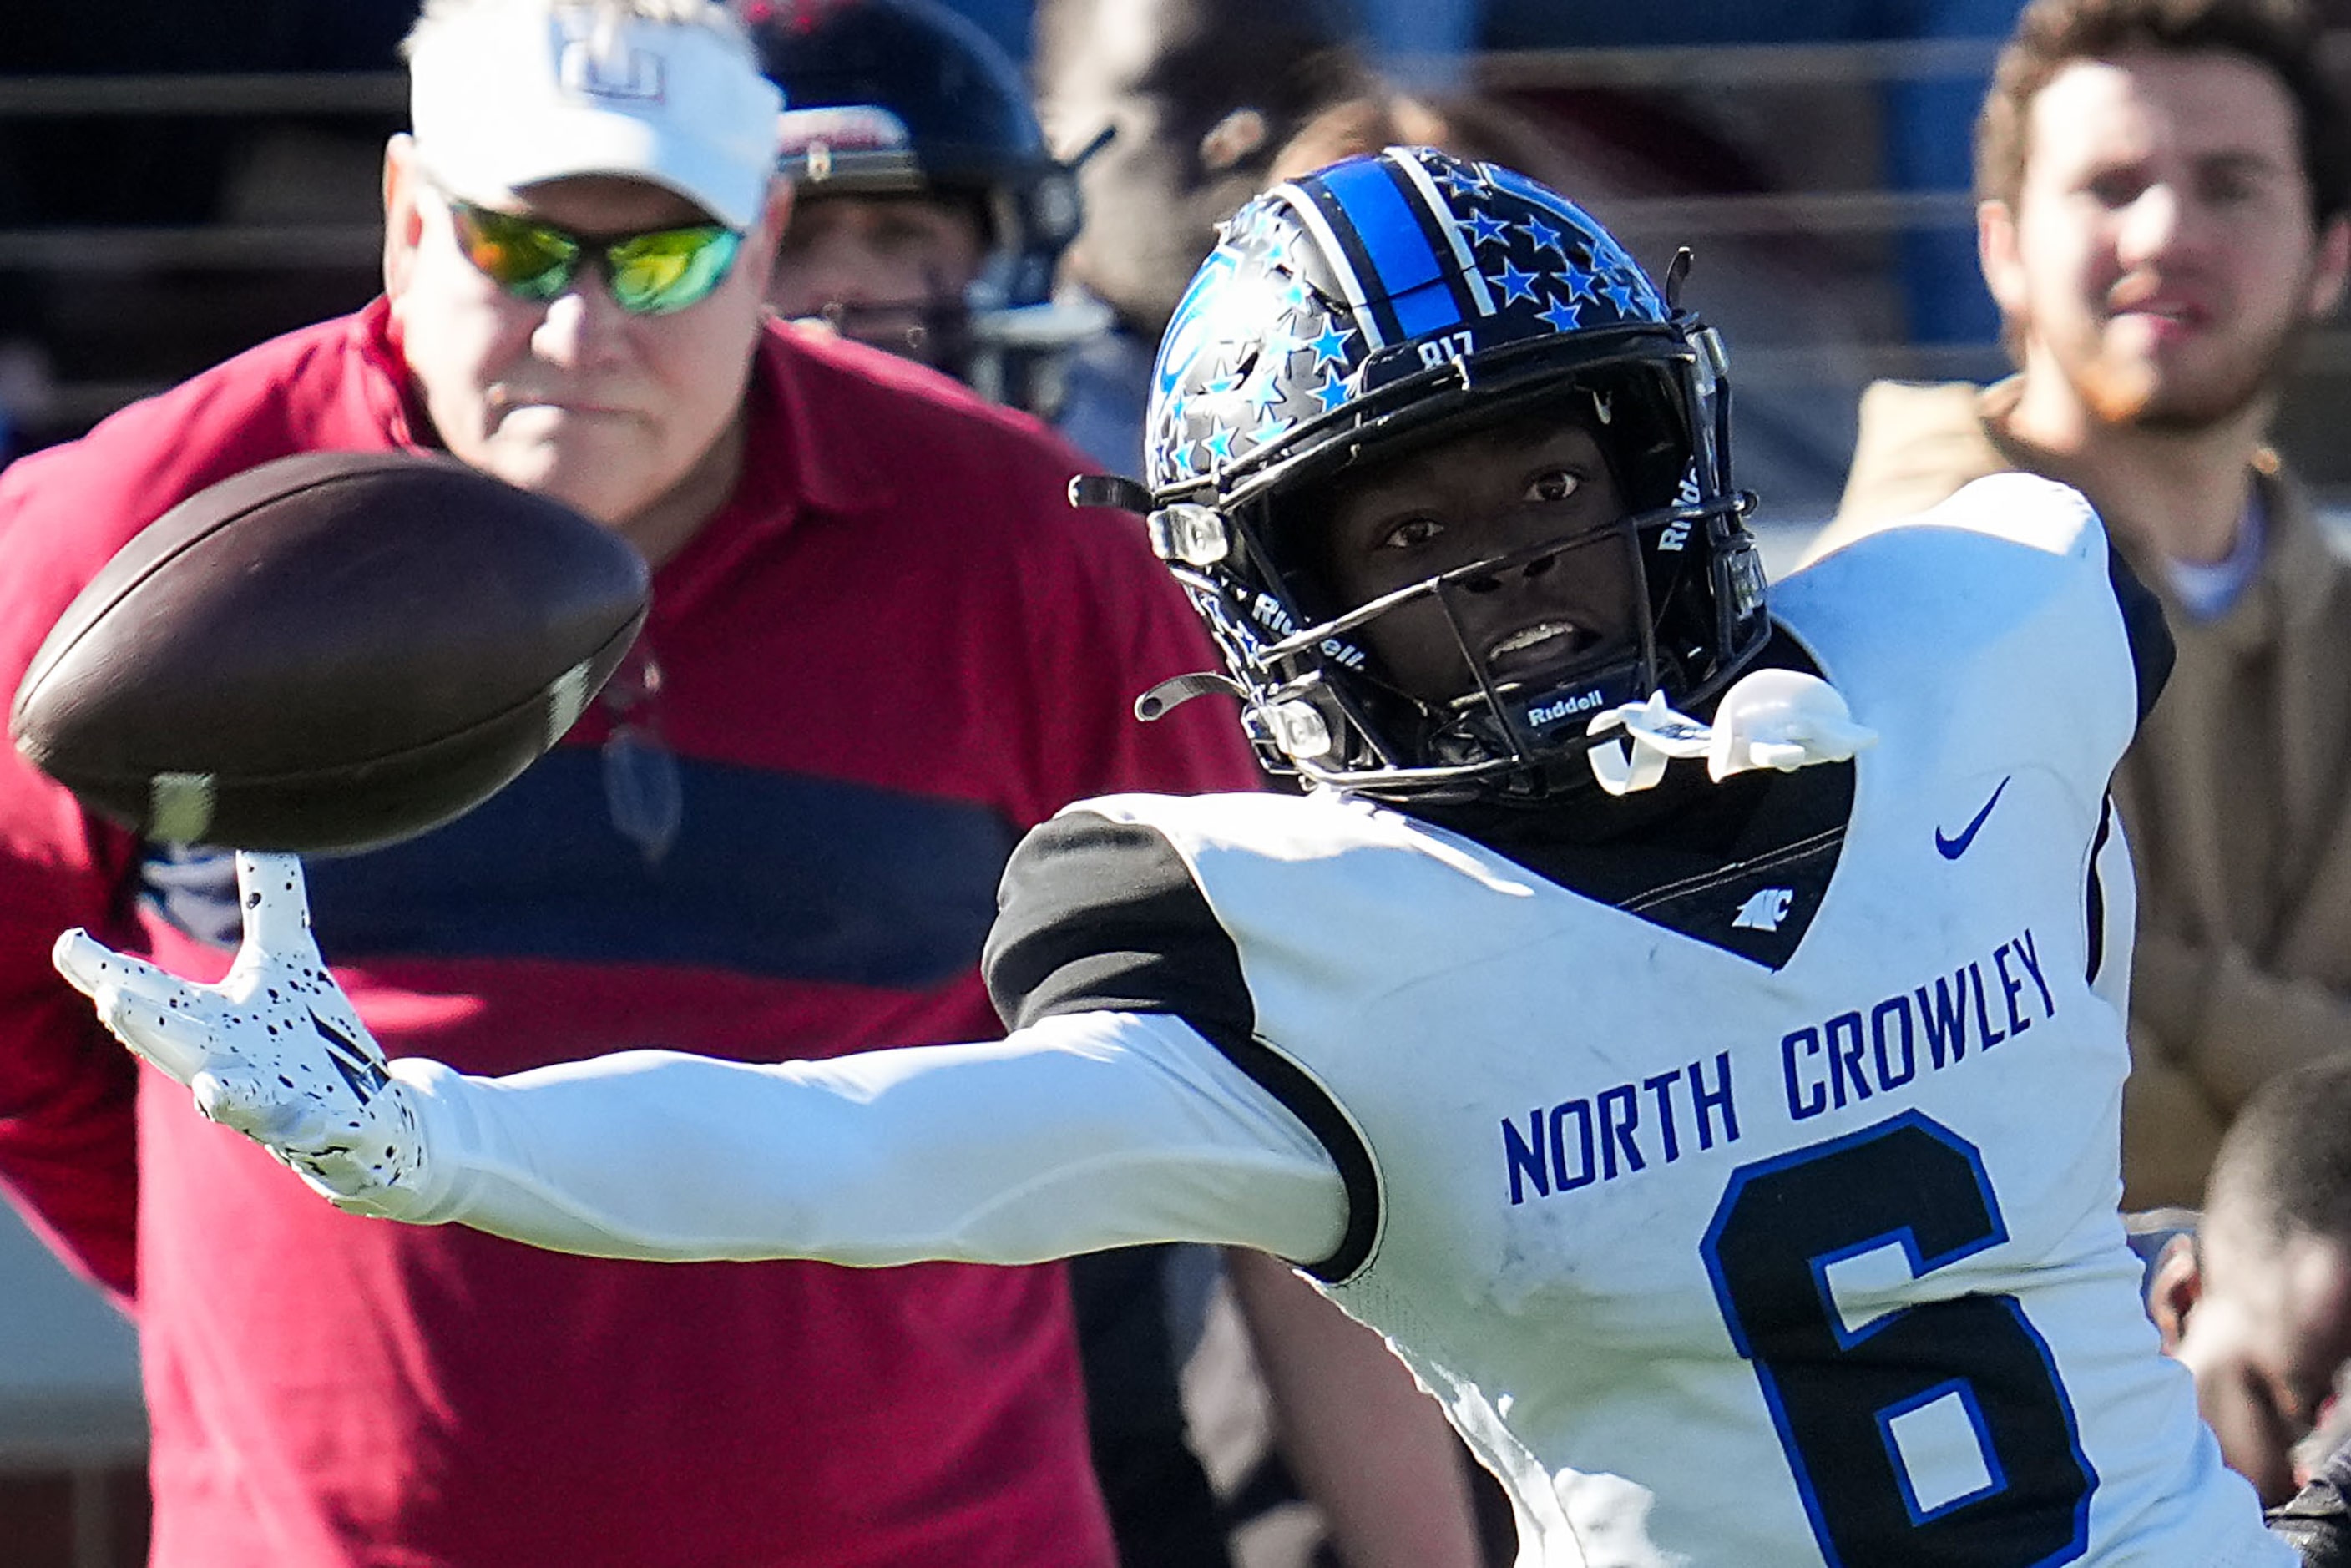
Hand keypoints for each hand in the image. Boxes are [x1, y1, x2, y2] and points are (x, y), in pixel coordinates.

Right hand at [53, 850, 425, 1211]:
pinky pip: (312, 1129)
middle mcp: (227, 1064)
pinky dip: (308, 1124)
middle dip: (141, 1024)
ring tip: (210, 1091)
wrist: (367, 1115)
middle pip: (177, 1043)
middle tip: (109, 997)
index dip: (106, 970)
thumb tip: (254, 825)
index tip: (68, 941)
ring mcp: (272, 1103)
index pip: (151, 991)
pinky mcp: (325, 1127)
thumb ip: (270, 896)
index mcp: (209, 1020)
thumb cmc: (306, 1033)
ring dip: (223, 1093)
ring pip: (239, 1100)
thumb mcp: (287, 956)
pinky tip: (312, 1116)